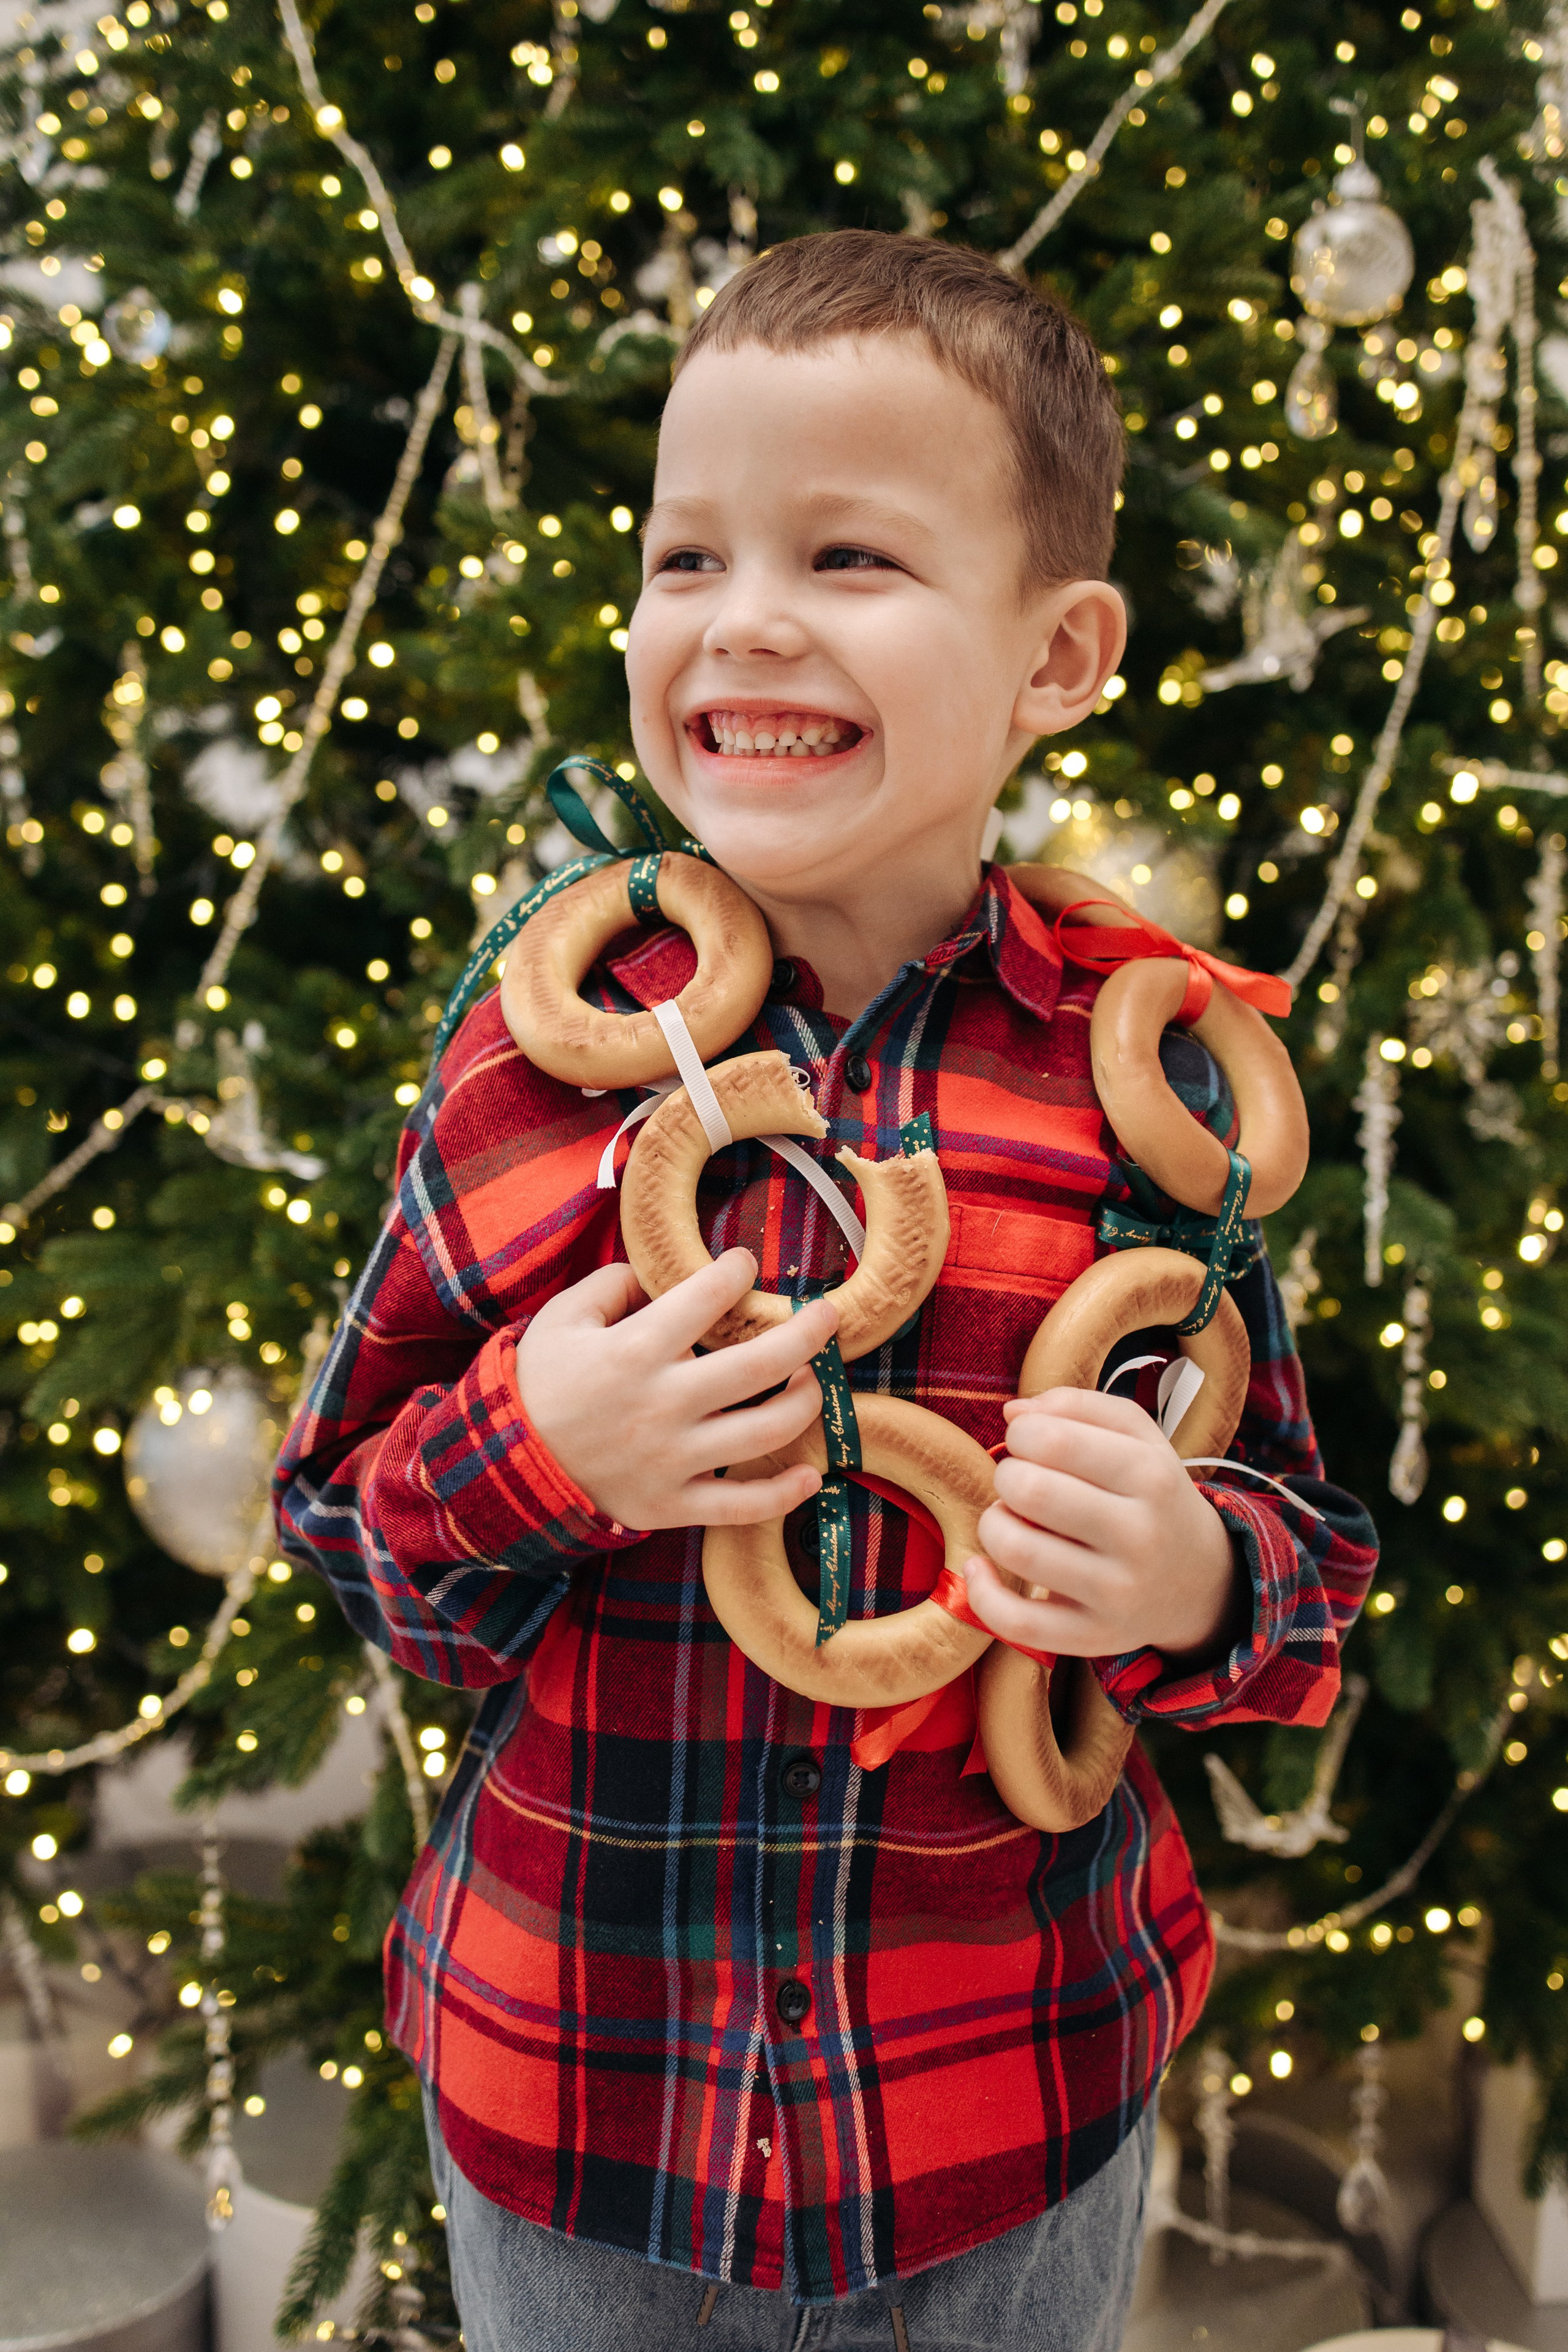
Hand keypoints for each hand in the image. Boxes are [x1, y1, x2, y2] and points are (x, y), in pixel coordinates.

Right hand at [514, 1247, 834, 1531]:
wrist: (502, 1468)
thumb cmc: (536, 1385)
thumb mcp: (560, 1319)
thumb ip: (612, 1286)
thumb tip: (658, 1276)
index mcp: (633, 1352)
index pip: (706, 1298)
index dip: (735, 1273)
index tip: (746, 1263)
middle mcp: (663, 1405)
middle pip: (759, 1365)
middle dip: (806, 1333)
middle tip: (829, 1315)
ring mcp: (672, 1459)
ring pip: (765, 1432)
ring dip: (805, 1402)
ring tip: (814, 1378)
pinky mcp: (671, 1504)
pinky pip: (741, 1506)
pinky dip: (783, 1494)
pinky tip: (811, 1475)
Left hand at [964, 1388, 1240, 1662]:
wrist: (1198, 1581)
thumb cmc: (1150, 1495)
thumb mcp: (1137, 1437)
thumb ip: (1076, 1406)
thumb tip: (1013, 1413)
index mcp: (1150, 1475)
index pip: (1053, 1439)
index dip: (1022, 1434)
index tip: (1031, 1444)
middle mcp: (1140, 1535)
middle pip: (1029, 1490)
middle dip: (1006, 1476)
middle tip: (1022, 1483)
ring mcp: (1118, 1592)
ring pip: (1017, 1550)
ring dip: (994, 1524)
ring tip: (1011, 1519)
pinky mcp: (1094, 1637)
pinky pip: (1018, 1623)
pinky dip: (982, 1592)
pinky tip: (981, 1567)